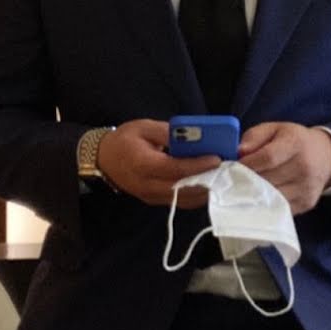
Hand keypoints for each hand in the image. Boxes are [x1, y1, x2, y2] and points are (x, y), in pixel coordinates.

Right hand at [96, 119, 219, 207]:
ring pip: (184, 199)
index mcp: (142, 164)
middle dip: (207, 180)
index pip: (175, 169)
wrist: (103, 159)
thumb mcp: (144, 127)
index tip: (217, 158)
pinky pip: (180, 202)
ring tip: (223, 177)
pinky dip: (197, 195)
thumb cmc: (124, 140)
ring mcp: (151, 197)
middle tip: (227, 169)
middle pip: (183, 188)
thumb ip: (168, 132)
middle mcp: (147, 185)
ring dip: (205, 190)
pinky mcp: (155, 201)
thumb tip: (193, 136)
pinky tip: (210, 184)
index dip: (197, 165)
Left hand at [238, 122, 330, 214]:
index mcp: (296, 143)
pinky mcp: (306, 203)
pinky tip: (258, 198)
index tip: (234, 166)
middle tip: (233, 179)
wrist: (325, 156)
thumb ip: (254, 137)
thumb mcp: (274, 129)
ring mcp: (306, 187)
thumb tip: (239, 153)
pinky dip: (265, 205)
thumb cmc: (293, 141)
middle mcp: (304, 166)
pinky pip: (279, 208)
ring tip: (243, 189)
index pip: (268, 157)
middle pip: (267, 179)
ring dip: (253, 195)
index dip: (248, 164)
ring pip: (271, 197)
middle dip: (246, 180)